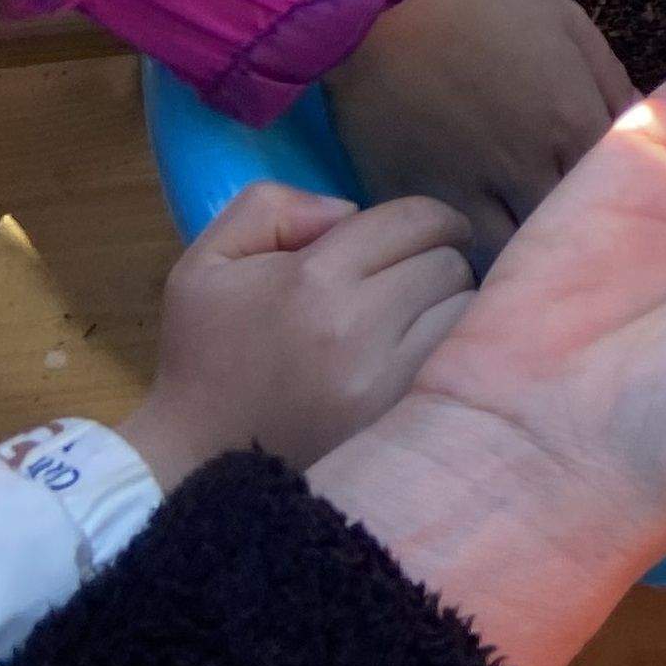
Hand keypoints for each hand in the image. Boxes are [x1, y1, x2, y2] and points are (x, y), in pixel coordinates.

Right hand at [116, 182, 474, 488]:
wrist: (199, 458)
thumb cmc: (206, 354)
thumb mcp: (206, 260)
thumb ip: (270, 207)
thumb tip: (348, 209)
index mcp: (311, 278)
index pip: (415, 219)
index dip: (429, 219)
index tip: (426, 232)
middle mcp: (355, 326)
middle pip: (448, 262)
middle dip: (438, 258)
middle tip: (416, 274)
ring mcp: (383, 379)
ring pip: (465, 310)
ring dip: (451, 304)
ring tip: (421, 313)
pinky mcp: (398, 417)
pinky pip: (457, 360)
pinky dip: (452, 348)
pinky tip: (425, 351)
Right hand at [329, 0, 637, 260]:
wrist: (380, 0)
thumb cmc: (483, 1)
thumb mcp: (567, 23)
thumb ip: (611, 82)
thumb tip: (644, 126)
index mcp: (570, 123)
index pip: (618, 190)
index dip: (618, 201)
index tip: (612, 206)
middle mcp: (524, 169)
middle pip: (567, 236)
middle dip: (573, 243)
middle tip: (572, 247)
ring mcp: (464, 192)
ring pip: (507, 260)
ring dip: (517, 263)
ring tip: (519, 264)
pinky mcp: (409, 203)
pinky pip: (443, 250)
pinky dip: (459, 256)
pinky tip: (465, 252)